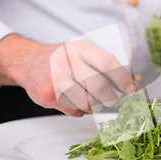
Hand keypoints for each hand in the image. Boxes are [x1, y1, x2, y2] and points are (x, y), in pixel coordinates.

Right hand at [0, 34, 135, 116]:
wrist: (28, 63)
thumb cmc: (63, 60)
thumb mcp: (83, 53)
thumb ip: (106, 67)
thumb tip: (133, 86)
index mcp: (80, 49)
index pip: (108, 63)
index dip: (123, 78)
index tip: (132, 89)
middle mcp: (67, 62)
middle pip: (99, 86)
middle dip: (110, 97)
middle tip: (112, 99)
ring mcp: (56, 80)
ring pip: (88, 103)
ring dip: (95, 106)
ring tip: (92, 100)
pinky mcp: (49, 96)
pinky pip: (75, 111)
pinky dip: (80, 110)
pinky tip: (74, 100)